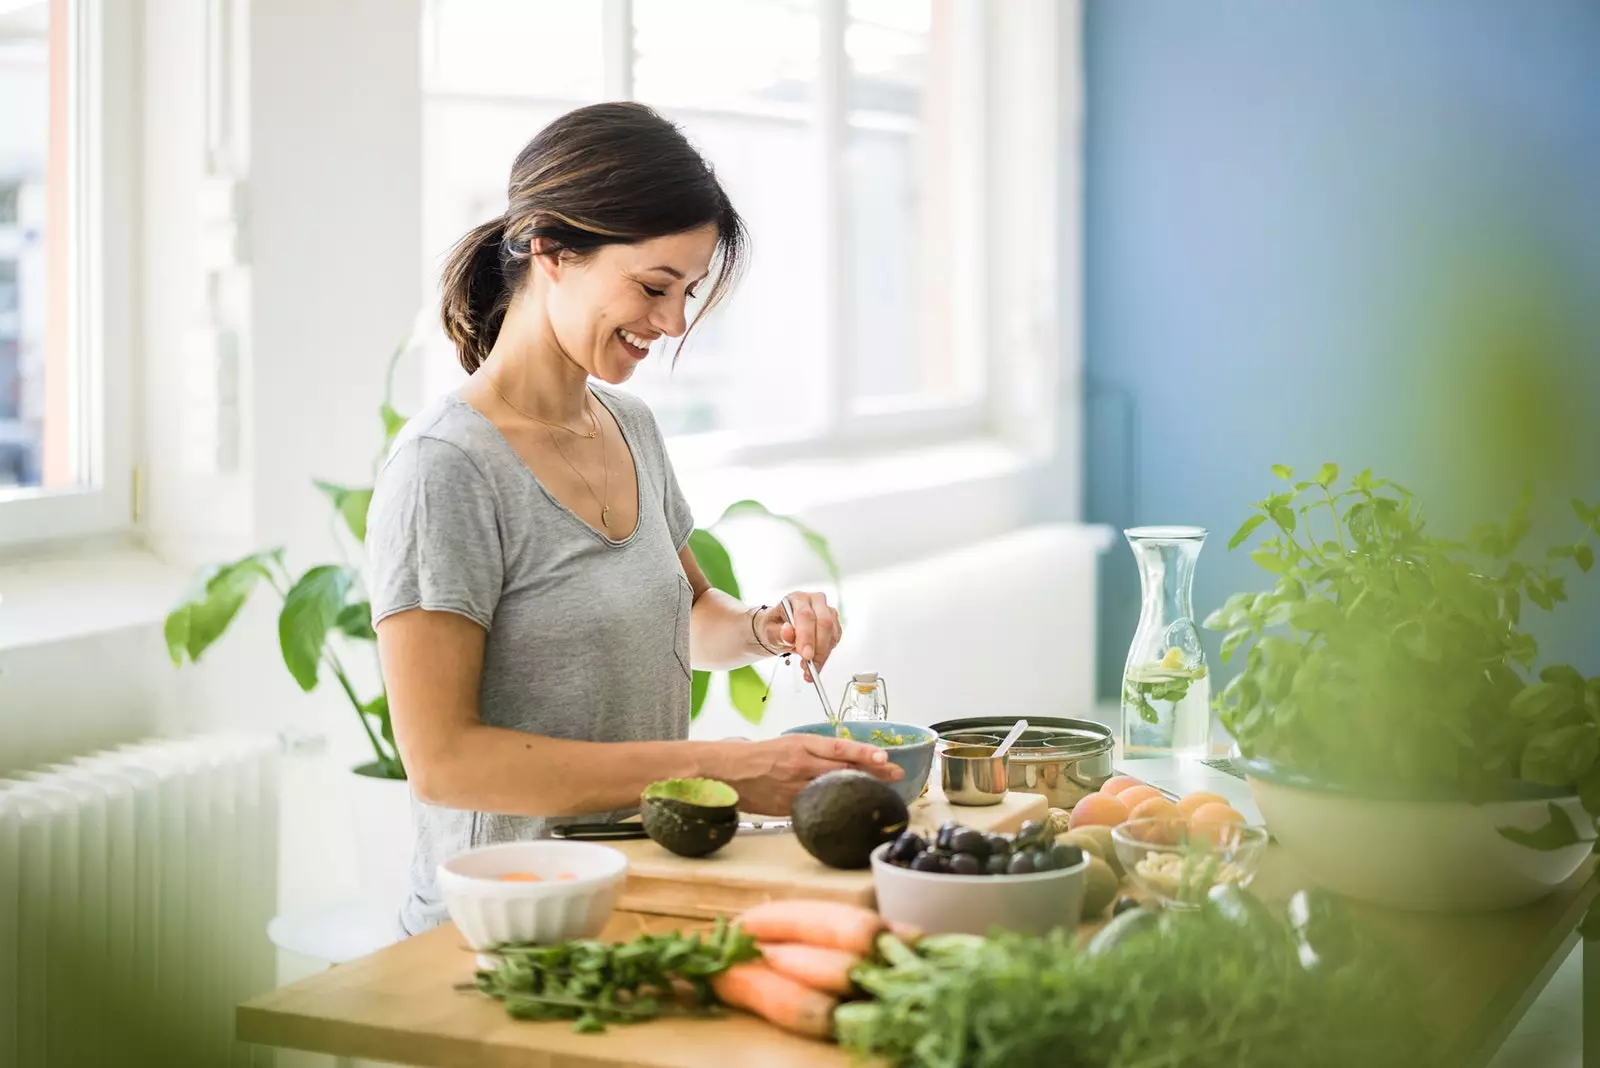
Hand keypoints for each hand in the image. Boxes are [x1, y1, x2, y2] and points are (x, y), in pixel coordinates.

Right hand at [717, 733, 902, 816]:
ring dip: (860, 790)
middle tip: (896, 773)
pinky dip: (835, 806)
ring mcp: (795, 788)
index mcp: (801, 745)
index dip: (864, 752)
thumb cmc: (759, 755)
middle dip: (873, 772)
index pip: (839, 747)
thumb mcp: (789, 743)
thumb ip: (816, 752)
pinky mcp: (789, 806)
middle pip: (844, 770)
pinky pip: (817, 806)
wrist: (728, 771)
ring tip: (882, 790)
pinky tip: (851, 808)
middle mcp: (801, 765)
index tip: (885, 756)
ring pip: (834, 789)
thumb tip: (847, 758)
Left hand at [758, 592, 840, 680]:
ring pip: (832, 633)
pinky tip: (815, 662)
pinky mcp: (834, 624)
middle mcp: (815, 601)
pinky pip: (835, 640)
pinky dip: (826, 655)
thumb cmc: (775, 627)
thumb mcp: (770, 631)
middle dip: (819, 648)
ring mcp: (827, 611)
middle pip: (824, 623)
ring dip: (822, 654)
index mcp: (797, 598)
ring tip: (808, 669)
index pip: (805, 615)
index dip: (807, 636)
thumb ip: (779, 633)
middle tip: (811, 666)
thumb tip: (788, 633)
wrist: (780, 628)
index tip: (806, 655)